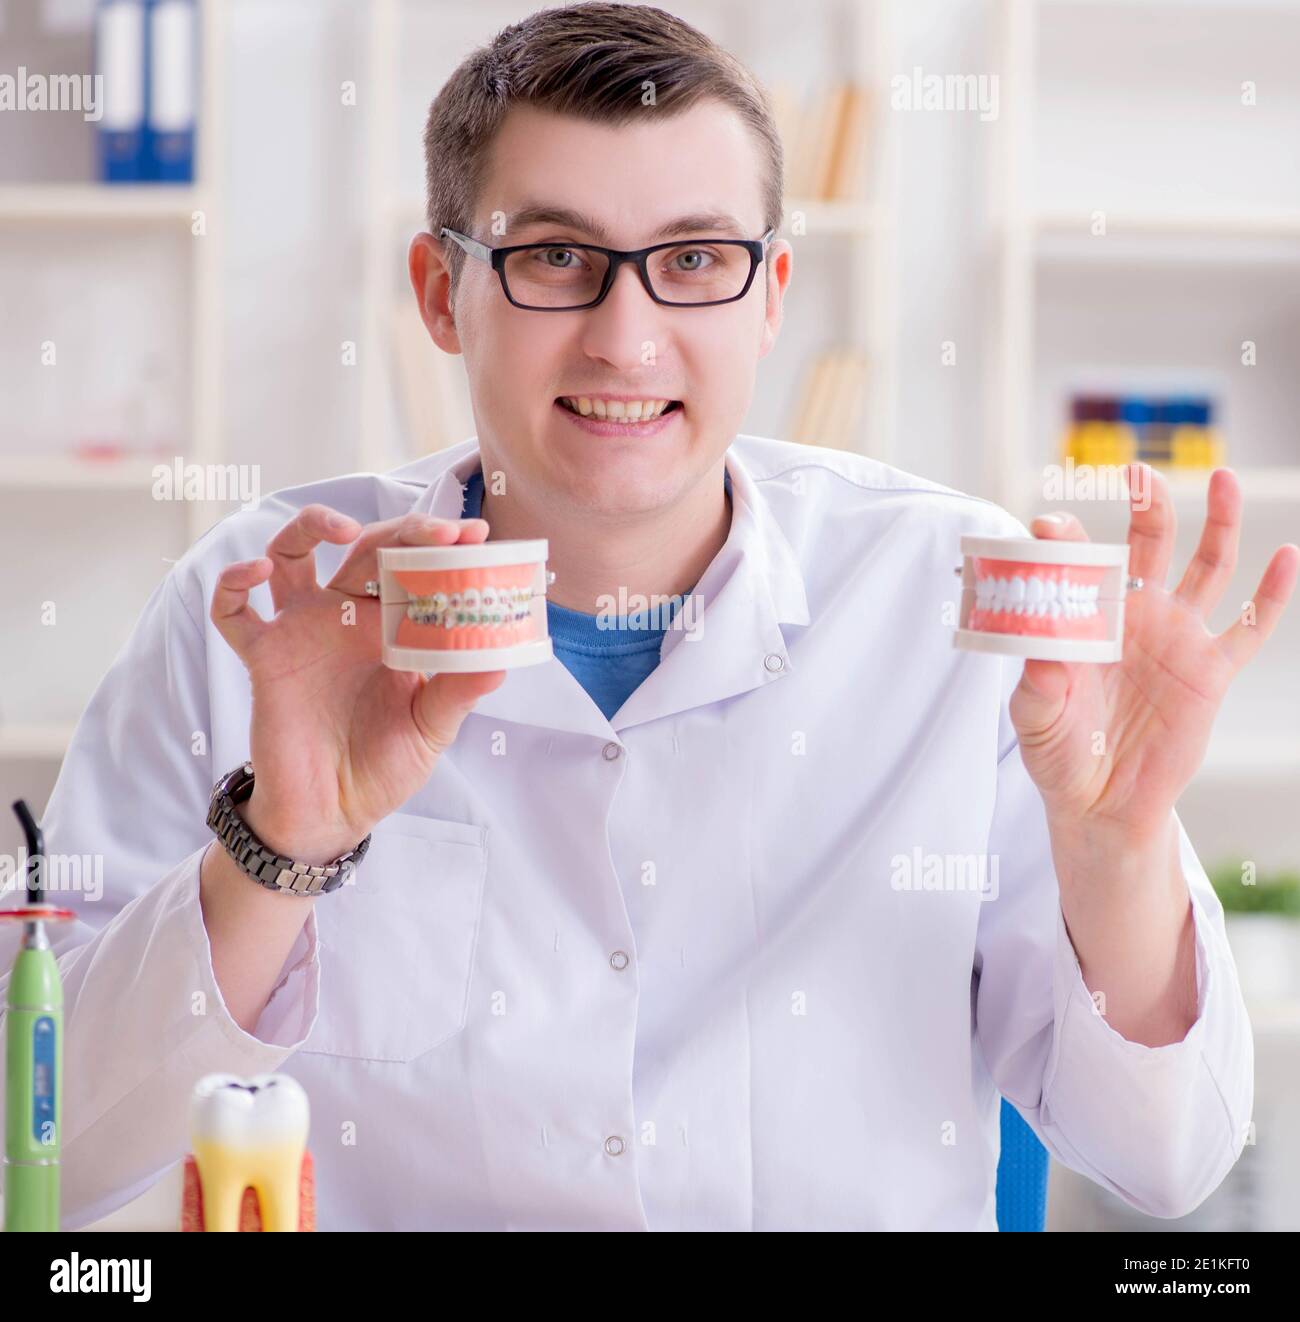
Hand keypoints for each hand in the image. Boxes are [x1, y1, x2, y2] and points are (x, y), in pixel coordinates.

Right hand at [209, 505, 505, 862]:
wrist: (332, 814)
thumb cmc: (385, 766)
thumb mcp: (431, 728)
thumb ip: (458, 692)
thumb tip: (499, 663)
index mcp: (391, 627)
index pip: (414, 567)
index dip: (440, 545)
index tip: (474, 534)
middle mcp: (346, 618)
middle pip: (366, 548)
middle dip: (402, 531)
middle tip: (439, 532)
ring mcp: (302, 631)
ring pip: (292, 553)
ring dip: (311, 526)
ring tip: (343, 530)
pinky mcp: (264, 657)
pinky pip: (232, 611)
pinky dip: (233, 584)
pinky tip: (254, 572)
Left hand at [1009, 465, 1298, 840]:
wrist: (1100, 801)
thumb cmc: (1058, 753)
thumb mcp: (1036, 721)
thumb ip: (1037, 687)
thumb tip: (1045, 656)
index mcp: (1086, 621)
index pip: (1077, 566)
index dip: (1067, 540)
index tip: (1049, 524)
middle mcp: (1134, 618)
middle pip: (1147, 547)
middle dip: (1147, 507)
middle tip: (1137, 472)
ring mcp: (1176, 639)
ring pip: (1205, 569)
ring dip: (1218, 524)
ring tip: (1224, 478)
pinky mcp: (1210, 672)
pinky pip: (1248, 628)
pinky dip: (1269, 595)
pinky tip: (1286, 557)